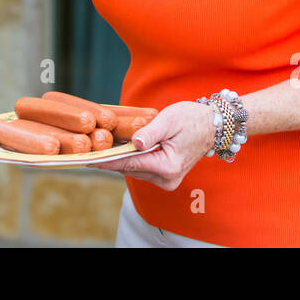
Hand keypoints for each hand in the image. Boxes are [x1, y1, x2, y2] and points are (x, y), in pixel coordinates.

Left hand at [88, 101, 217, 190]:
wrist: (212, 125)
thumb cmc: (192, 119)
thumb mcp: (169, 120)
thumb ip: (149, 133)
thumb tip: (133, 143)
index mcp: (167, 166)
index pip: (129, 164)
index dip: (106, 161)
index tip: (86, 159)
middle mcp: (167, 179)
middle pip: (129, 168)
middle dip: (110, 157)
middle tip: (89, 147)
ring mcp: (167, 180)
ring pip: (134, 169)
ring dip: (120, 158)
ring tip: (100, 146)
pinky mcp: (166, 176)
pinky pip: (142, 168)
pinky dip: (131, 158)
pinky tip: (119, 148)